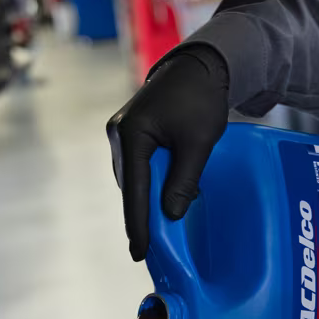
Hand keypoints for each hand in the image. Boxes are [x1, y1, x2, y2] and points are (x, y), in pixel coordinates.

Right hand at [108, 47, 229, 260]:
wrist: (198, 66)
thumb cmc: (200, 99)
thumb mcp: (198, 143)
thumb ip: (182, 180)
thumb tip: (170, 215)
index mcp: (131, 135)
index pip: (134, 191)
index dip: (138, 225)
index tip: (140, 252)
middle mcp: (118, 134)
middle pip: (130, 186)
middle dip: (141, 215)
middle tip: (152, 248)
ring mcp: (121, 132)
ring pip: (133, 178)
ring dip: (147, 199)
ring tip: (160, 226)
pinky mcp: (130, 132)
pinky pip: (137, 167)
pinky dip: (149, 183)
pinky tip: (164, 195)